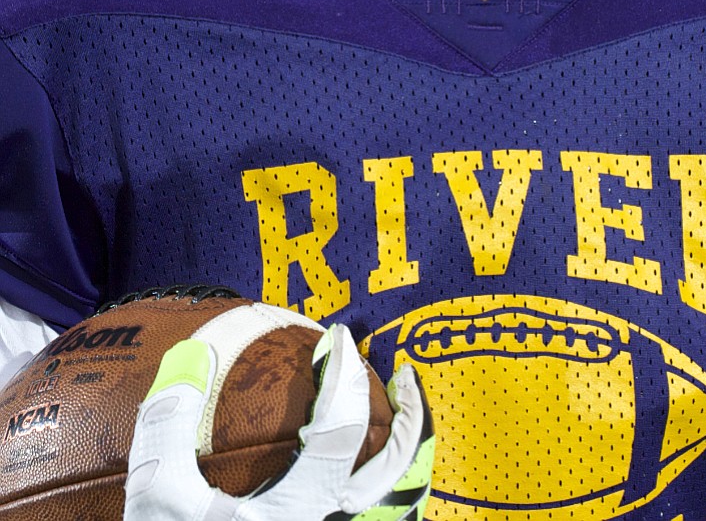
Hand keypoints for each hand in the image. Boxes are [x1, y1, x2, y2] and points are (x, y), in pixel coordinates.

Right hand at [124, 323, 433, 520]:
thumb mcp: (155, 503)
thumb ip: (168, 427)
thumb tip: (187, 356)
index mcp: (303, 515)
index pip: (343, 428)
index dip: (344, 373)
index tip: (336, 339)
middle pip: (404, 470)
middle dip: (413, 414)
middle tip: (403, 374)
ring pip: (406, 507)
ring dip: (411, 458)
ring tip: (403, 421)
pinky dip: (390, 499)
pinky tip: (368, 481)